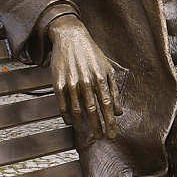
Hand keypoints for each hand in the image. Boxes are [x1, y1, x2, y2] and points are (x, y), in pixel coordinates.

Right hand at [48, 15, 121, 137]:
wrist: (70, 37)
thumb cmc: (92, 54)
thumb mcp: (107, 69)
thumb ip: (114, 91)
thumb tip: (119, 112)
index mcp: (100, 78)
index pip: (107, 105)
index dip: (110, 122)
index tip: (112, 134)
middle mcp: (86, 81)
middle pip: (93, 110)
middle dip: (98, 127)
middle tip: (101, 138)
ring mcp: (71, 82)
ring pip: (77, 110)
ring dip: (82, 124)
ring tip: (86, 133)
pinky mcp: (58, 82)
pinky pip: (62, 104)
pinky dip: (67, 115)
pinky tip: (71, 122)